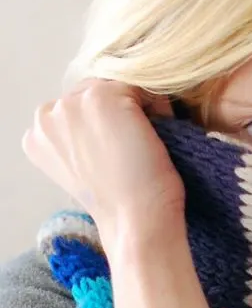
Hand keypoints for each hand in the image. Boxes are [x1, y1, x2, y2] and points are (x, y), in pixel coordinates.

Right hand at [22, 78, 184, 252]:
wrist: (136, 220)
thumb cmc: (121, 202)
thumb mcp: (85, 168)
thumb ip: (79, 138)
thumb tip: (104, 117)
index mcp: (36, 135)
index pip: (76, 108)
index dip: (106, 124)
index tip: (121, 150)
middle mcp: (46, 114)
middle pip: (94, 91)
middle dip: (120, 112)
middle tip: (137, 146)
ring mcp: (73, 102)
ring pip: (116, 87)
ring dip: (137, 108)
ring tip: (145, 143)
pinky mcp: (104, 97)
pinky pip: (142, 87)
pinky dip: (158, 108)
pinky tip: (155, 138)